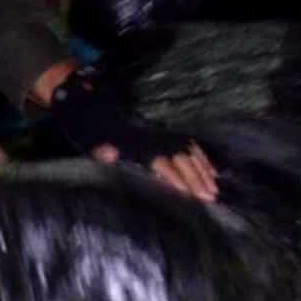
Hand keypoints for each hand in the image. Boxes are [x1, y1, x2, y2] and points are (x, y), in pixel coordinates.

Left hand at [33, 61, 218, 204]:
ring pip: (186, 151)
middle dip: (196, 178)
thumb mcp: (87, 140)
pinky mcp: (159, 134)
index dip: (175, 178)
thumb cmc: (86, 128)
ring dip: (201, 169)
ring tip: (214, 188)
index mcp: (136, 144)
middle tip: (210, 197)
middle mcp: (151, 139)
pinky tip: (210, 170)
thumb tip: (110, 154)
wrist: (87, 104)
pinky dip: (200, 157)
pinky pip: (186, 144)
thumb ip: (101, 150)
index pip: (160, 163)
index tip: (189, 193)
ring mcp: (157, 135)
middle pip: (179, 158)